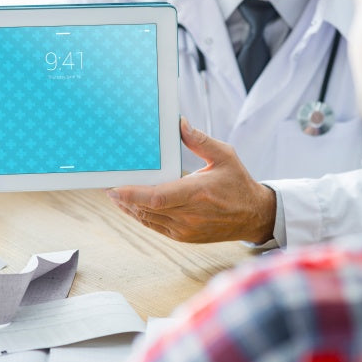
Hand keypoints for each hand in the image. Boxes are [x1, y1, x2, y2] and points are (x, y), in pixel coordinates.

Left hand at [107, 118, 276, 243]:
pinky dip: (142, 216)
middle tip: (107, 186)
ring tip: (115, 195)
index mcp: (198, 194)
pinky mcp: (185, 237)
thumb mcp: (225, 156)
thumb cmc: (238, 183)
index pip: (158, 198)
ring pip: (148, 220)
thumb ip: (200, 140)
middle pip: (147, 209)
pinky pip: (156, 227)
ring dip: (129, 209)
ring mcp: (186, 229)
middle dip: (124, 199)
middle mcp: (189, 215)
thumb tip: (179, 124)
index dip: (133, 195)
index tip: (114, 188)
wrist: (254, 216)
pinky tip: (132, 207)